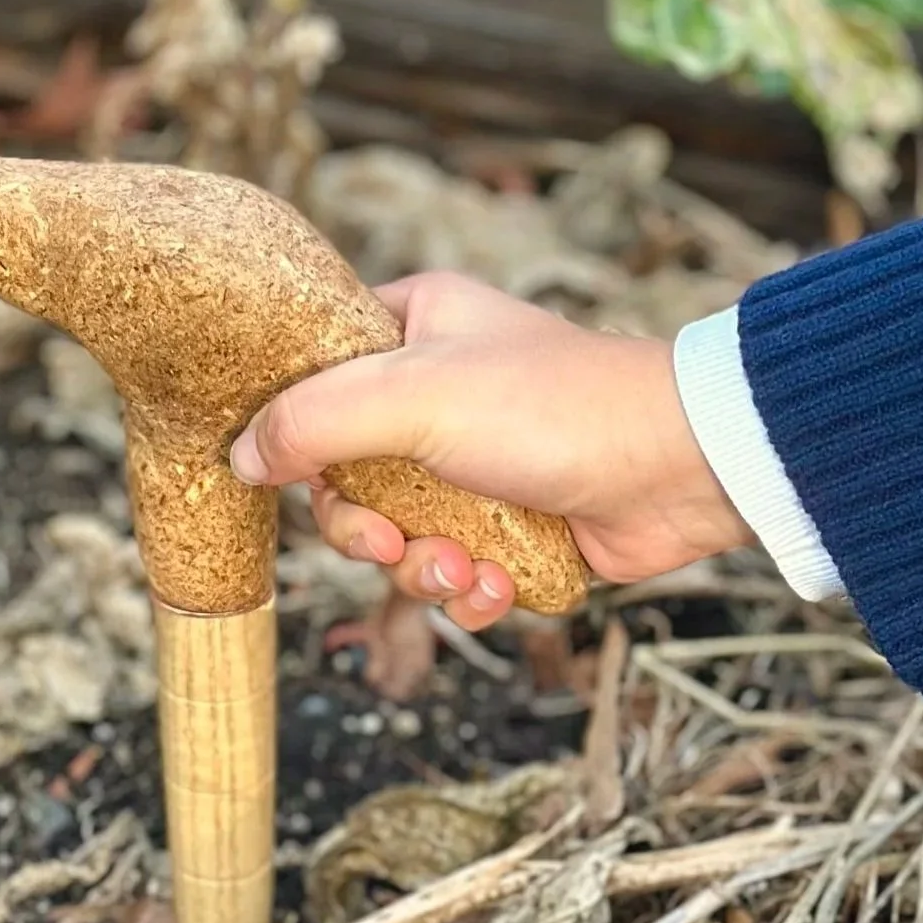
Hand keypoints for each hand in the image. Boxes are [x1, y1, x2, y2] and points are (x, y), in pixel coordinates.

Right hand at [230, 271, 751, 631]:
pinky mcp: (516, 526)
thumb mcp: (413, 396)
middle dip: (366, 532)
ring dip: (424, 572)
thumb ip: (313, 422)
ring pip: (401, 538)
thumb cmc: (558, 407)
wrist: (684, 468)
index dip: (299, 439)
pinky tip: (503, 585)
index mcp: (413, 330)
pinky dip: (476, 592)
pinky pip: (460, 573)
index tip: (303, 478)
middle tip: (393, 541)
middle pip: (347, 480)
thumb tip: (238, 457)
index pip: (314, 381)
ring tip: (469, 571)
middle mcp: (439, 395)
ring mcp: (477, 464)